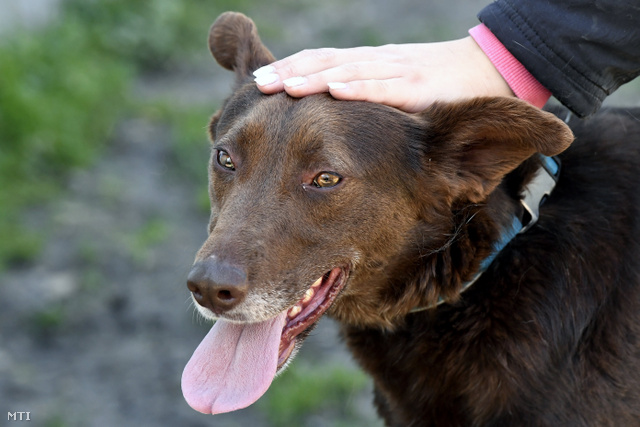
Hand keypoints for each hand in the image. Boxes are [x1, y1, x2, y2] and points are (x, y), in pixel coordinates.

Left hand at [253, 36, 513, 112]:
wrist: (492, 70)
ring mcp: (397, 73)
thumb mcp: (394, 99)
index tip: (256, 84)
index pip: (319, 65)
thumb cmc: (438, 91)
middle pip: (325, 64)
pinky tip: (335, 89)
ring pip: (348, 70)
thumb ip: (366, 110)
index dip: (288, 71)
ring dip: (313, 78)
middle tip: (256, 85)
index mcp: (366, 69)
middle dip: (289, 74)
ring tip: (281, 86)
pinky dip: (360, 86)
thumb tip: (332, 138)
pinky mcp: (421, 87)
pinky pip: (387, 86)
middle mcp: (376, 65)